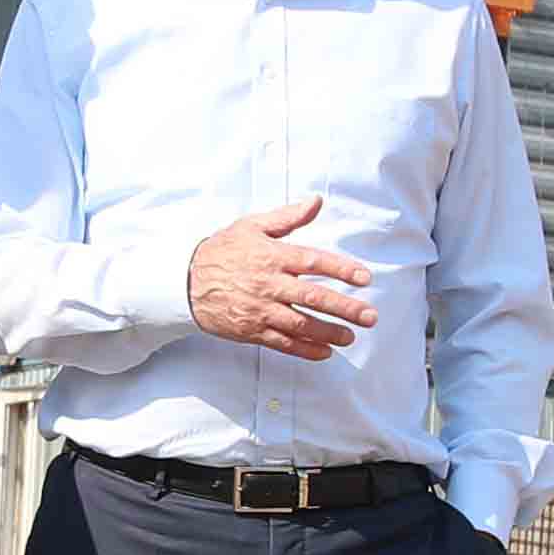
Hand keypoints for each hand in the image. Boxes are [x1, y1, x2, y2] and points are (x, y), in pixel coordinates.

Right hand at [188, 196, 375, 361]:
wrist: (184, 281)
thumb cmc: (221, 251)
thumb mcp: (251, 226)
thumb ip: (287, 217)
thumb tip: (315, 202)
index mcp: (272, 256)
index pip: (314, 262)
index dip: (341, 270)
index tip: (364, 278)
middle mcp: (269, 284)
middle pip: (314, 297)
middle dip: (345, 308)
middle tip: (369, 316)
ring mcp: (260, 310)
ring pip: (301, 324)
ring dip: (329, 332)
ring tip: (351, 336)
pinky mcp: (251, 330)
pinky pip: (283, 343)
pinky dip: (305, 350)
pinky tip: (325, 352)